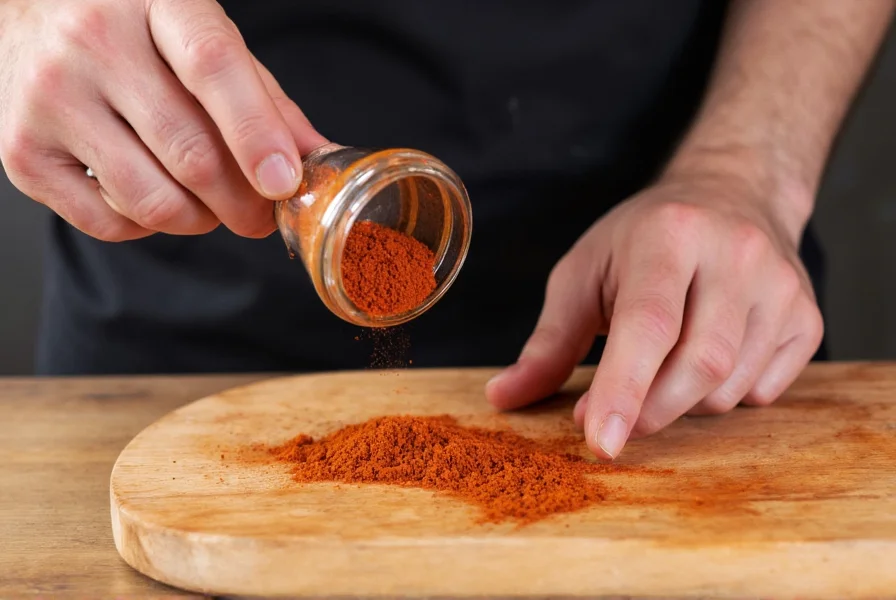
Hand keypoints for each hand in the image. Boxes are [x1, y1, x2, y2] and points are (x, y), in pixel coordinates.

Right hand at [0, 0, 326, 240]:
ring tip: (206, 203)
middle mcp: (92, 44)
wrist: (28, 14)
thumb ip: (263, 98)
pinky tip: (154, 195)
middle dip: (244, 203)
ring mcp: (50, 100)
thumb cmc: (132, 28)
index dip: (256, 132)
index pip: (212, 65)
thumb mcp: (202, 37)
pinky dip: (149, 226)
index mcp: (153, 2)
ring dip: (200, 220)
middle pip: (191, 153)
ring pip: (154, 200)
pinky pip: (111, 224)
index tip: (285, 182)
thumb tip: (320, 160)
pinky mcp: (22, 153)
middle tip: (261, 214)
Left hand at [485, 171, 823, 458]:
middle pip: (697, 367)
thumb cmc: (644, 239)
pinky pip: (764, 391)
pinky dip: (723, 396)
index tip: (601, 442)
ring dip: (682, 403)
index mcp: (669, 235)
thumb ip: (549, 341)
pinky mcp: (808, 315)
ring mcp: (781, 285)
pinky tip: (705, 359)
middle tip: (612, 418)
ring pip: (729, 387)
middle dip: (648, 411)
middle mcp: (735, 254)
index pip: (649, 325)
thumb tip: (502, 397)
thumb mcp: (584, 272)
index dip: (623, 390)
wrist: (732, 196)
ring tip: (662, 365)